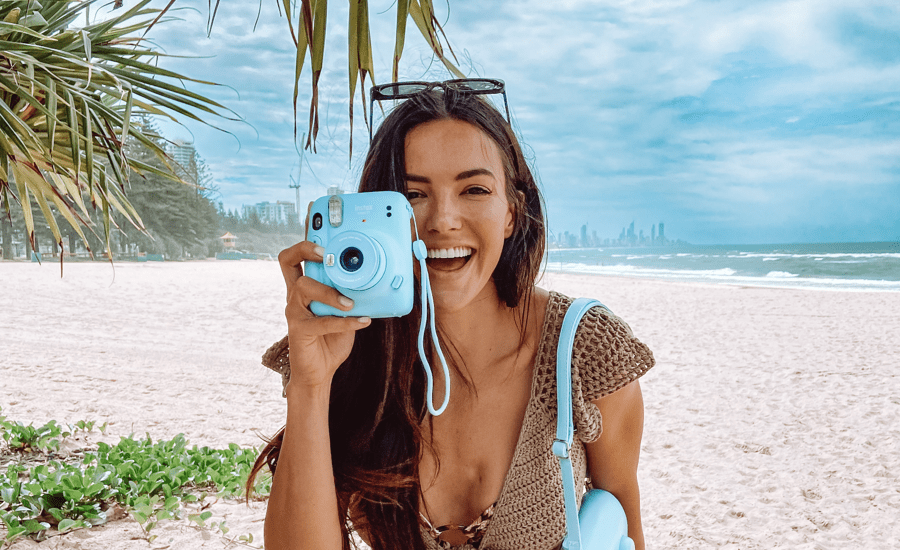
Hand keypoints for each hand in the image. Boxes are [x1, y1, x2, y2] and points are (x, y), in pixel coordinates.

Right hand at [278, 239, 370, 392]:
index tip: (326, 238)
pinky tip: (363, 321)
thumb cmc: (331, 339)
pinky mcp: (298, 330)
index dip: (306, 243)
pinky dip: (345, 321)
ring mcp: (294, 311)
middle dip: (306, 249)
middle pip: (286, 260)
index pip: (296, 257)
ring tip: (350, 303)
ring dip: (330, 292)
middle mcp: (295, 295)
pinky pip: (321, 321)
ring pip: (304, 287)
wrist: (320, 371)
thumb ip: (351, 295)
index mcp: (305, 287)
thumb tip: (373, 282)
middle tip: (325, 253)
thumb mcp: (345, 311)